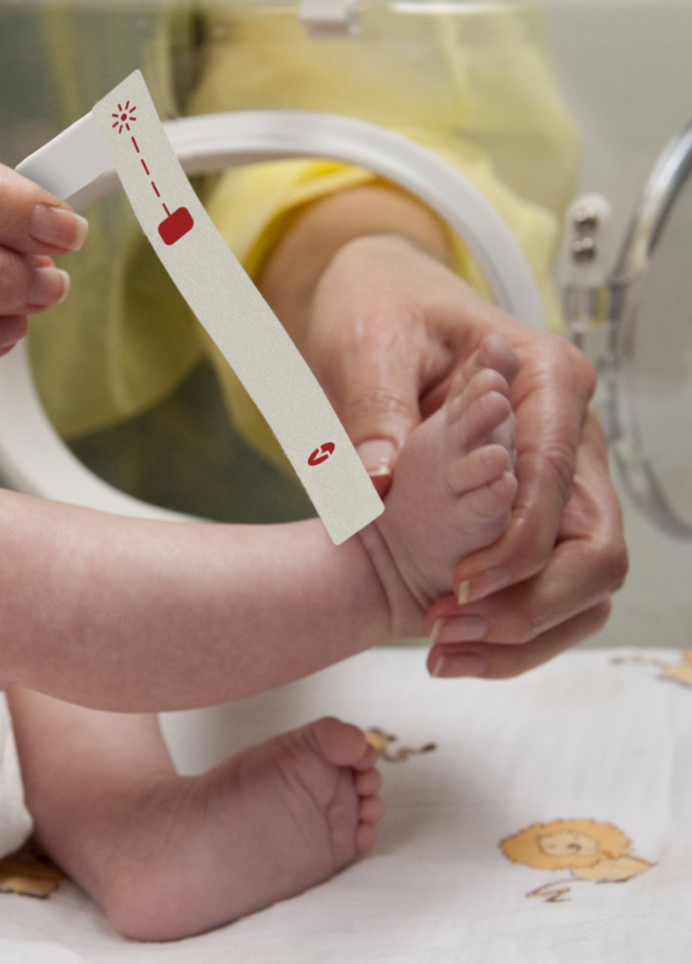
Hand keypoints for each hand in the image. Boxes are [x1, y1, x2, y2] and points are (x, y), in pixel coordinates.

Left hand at [290, 232, 627, 676]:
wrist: (380, 309)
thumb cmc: (381, 312)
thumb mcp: (367, 346)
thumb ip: (374, 410)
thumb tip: (376, 478)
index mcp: (548, 379)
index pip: (557, 480)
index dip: (517, 547)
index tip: (457, 589)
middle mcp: (571, 433)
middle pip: (596, 546)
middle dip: (529, 605)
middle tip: (442, 633)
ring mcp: (563, 476)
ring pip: (584, 580)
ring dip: (524, 631)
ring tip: (441, 653)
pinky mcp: (535, 511)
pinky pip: (550, 584)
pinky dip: (512, 627)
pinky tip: (452, 648)